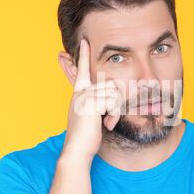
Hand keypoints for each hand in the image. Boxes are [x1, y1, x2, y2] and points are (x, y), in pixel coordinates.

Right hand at [61, 38, 121, 163]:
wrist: (77, 151)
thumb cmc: (87, 137)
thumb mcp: (93, 117)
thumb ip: (100, 105)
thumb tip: (115, 97)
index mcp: (79, 94)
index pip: (81, 71)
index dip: (83, 56)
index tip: (84, 41)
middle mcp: (80, 93)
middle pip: (111, 84)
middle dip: (116, 103)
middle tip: (108, 119)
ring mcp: (84, 97)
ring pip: (114, 92)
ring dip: (116, 110)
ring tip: (107, 122)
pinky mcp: (90, 103)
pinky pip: (113, 102)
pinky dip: (114, 115)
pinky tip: (107, 124)